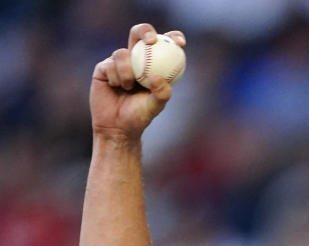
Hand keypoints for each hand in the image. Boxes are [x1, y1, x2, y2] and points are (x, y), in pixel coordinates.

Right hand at [89, 23, 185, 139]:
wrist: (117, 127)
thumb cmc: (140, 116)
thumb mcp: (155, 107)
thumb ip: (161, 93)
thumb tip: (158, 76)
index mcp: (153, 64)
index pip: (164, 45)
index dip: (173, 38)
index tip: (180, 43)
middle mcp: (136, 59)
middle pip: (139, 34)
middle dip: (145, 31)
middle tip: (151, 41)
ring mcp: (118, 62)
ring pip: (122, 53)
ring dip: (127, 69)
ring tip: (128, 87)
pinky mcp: (103, 67)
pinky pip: (109, 64)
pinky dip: (116, 76)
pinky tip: (118, 87)